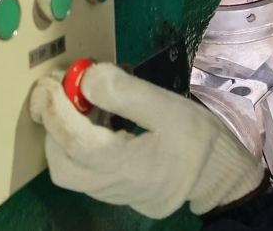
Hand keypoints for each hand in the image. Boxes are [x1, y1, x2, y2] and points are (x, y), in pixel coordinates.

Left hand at [30, 63, 265, 217]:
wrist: (220, 174)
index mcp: (129, 167)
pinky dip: (79, 145)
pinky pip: (86, 172)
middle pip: (62, 165)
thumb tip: (86, 77)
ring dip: (65, 136)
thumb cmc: (199, 139)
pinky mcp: (117, 194)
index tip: (51, 83)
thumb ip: (127, 92)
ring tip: (86, 104)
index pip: (76, 143)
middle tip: (63, 93)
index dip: (57, 111)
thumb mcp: (170, 107)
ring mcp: (114, 196)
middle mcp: (114, 188)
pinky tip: (98, 122)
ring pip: (70, 171)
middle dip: (54, 126)